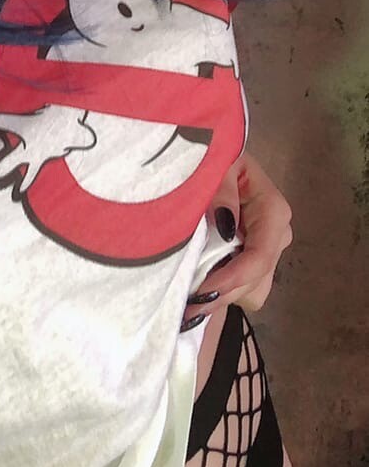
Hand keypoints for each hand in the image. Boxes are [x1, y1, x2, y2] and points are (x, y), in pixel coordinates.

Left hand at [180, 151, 292, 330]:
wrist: (219, 160)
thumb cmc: (216, 160)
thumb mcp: (218, 166)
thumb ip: (222, 192)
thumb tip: (225, 227)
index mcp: (272, 211)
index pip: (259, 257)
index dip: (232, 279)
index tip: (202, 292)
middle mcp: (277, 234)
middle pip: (256, 281)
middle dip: (224, 293)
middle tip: (187, 306)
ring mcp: (268, 249)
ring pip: (253, 291)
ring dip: (224, 295)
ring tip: (190, 294)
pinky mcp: (255, 259)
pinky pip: (245, 288)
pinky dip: (224, 290)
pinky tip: (201, 284)